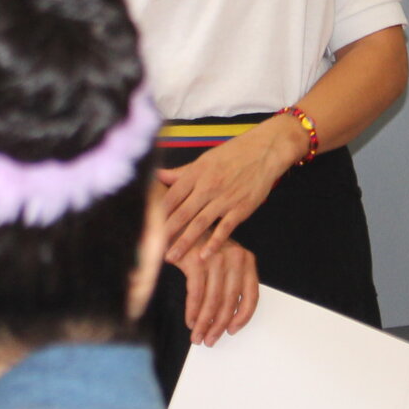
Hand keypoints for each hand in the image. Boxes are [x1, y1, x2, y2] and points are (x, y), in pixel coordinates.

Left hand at [157, 121, 299, 261]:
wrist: (265, 151)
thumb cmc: (233, 154)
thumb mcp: (204, 159)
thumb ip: (181, 173)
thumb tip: (157, 175)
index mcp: (196, 173)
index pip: (171, 196)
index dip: (157, 213)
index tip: (144, 227)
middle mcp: (208, 186)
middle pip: (182, 212)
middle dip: (165, 232)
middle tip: (150, 249)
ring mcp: (225, 198)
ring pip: (200, 223)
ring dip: (184, 242)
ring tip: (171, 257)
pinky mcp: (241, 208)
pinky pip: (225, 229)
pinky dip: (214, 243)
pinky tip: (204, 256)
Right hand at [173, 239, 259, 346]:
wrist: (179, 224)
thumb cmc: (201, 246)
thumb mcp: (224, 260)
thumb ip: (230, 283)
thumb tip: (226, 319)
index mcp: (246, 260)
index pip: (252, 296)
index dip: (243, 317)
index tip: (232, 330)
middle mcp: (235, 258)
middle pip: (230, 302)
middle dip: (218, 326)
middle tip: (210, 340)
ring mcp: (216, 259)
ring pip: (212, 301)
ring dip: (203, 323)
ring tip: (197, 335)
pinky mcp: (197, 261)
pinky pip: (196, 294)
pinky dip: (192, 311)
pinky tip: (189, 321)